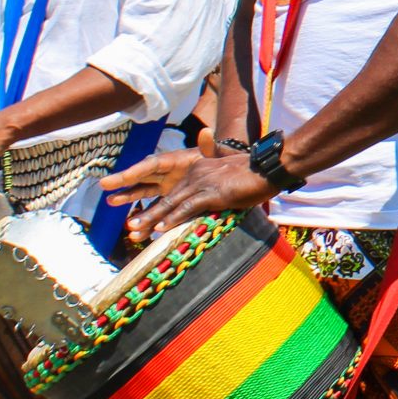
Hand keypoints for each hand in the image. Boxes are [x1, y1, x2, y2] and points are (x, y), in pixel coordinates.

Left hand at [103, 148, 273, 243]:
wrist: (267, 168)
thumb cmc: (251, 175)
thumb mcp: (228, 176)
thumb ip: (214, 183)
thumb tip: (209, 192)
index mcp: (197, 170)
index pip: (171, 191)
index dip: (155, 206)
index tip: (141, 219)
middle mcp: (195, 174)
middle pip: (165, 198)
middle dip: (146, 213)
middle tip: (130, 227)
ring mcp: (202, 183)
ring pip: (171, 203)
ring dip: (152, 218)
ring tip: (136, 230)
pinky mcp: (212, 193)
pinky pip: (188, 207)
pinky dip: (173, 218)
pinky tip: (161, 228)